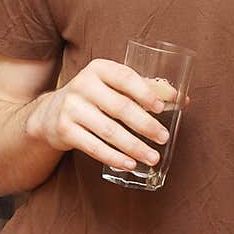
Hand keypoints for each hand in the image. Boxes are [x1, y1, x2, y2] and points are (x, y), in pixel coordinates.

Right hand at [28, 58, 187, 171]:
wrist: (51, 113)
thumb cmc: (95, 98)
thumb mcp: (114, 86)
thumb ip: (146, 89)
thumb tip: (183, 99)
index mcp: (99, 69)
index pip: (125, 77)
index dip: (145, 92)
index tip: (162, 107)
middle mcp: (83, 85)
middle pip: (120, 107)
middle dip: (146, 125)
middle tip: (164, 138)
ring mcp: (71, 108)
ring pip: (109, 130)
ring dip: (134, 146)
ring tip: (153, 157)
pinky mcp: (64, 130)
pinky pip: (93, 147)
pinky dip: (114, 157)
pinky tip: (130, 163)